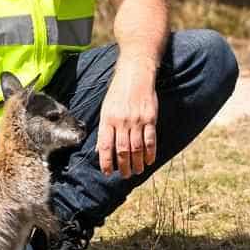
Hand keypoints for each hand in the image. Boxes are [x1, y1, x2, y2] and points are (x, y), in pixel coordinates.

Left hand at [98, 58, 158, 178]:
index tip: (108, 172)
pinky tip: (149, 161)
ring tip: (137, 171)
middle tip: (125, 175)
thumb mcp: (106, 109)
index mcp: (107, 119)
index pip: (105, 146)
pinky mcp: (150, 118)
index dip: (106, 162)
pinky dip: (150, 153)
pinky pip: (150, 140)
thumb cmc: (118, 92)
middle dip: (123, 166)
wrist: (135, 74)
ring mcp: (136, 120)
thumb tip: (100, 150)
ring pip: (136, 148)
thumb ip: (104, 129)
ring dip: (137, 163)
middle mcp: (121, 121)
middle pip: (121, 150)